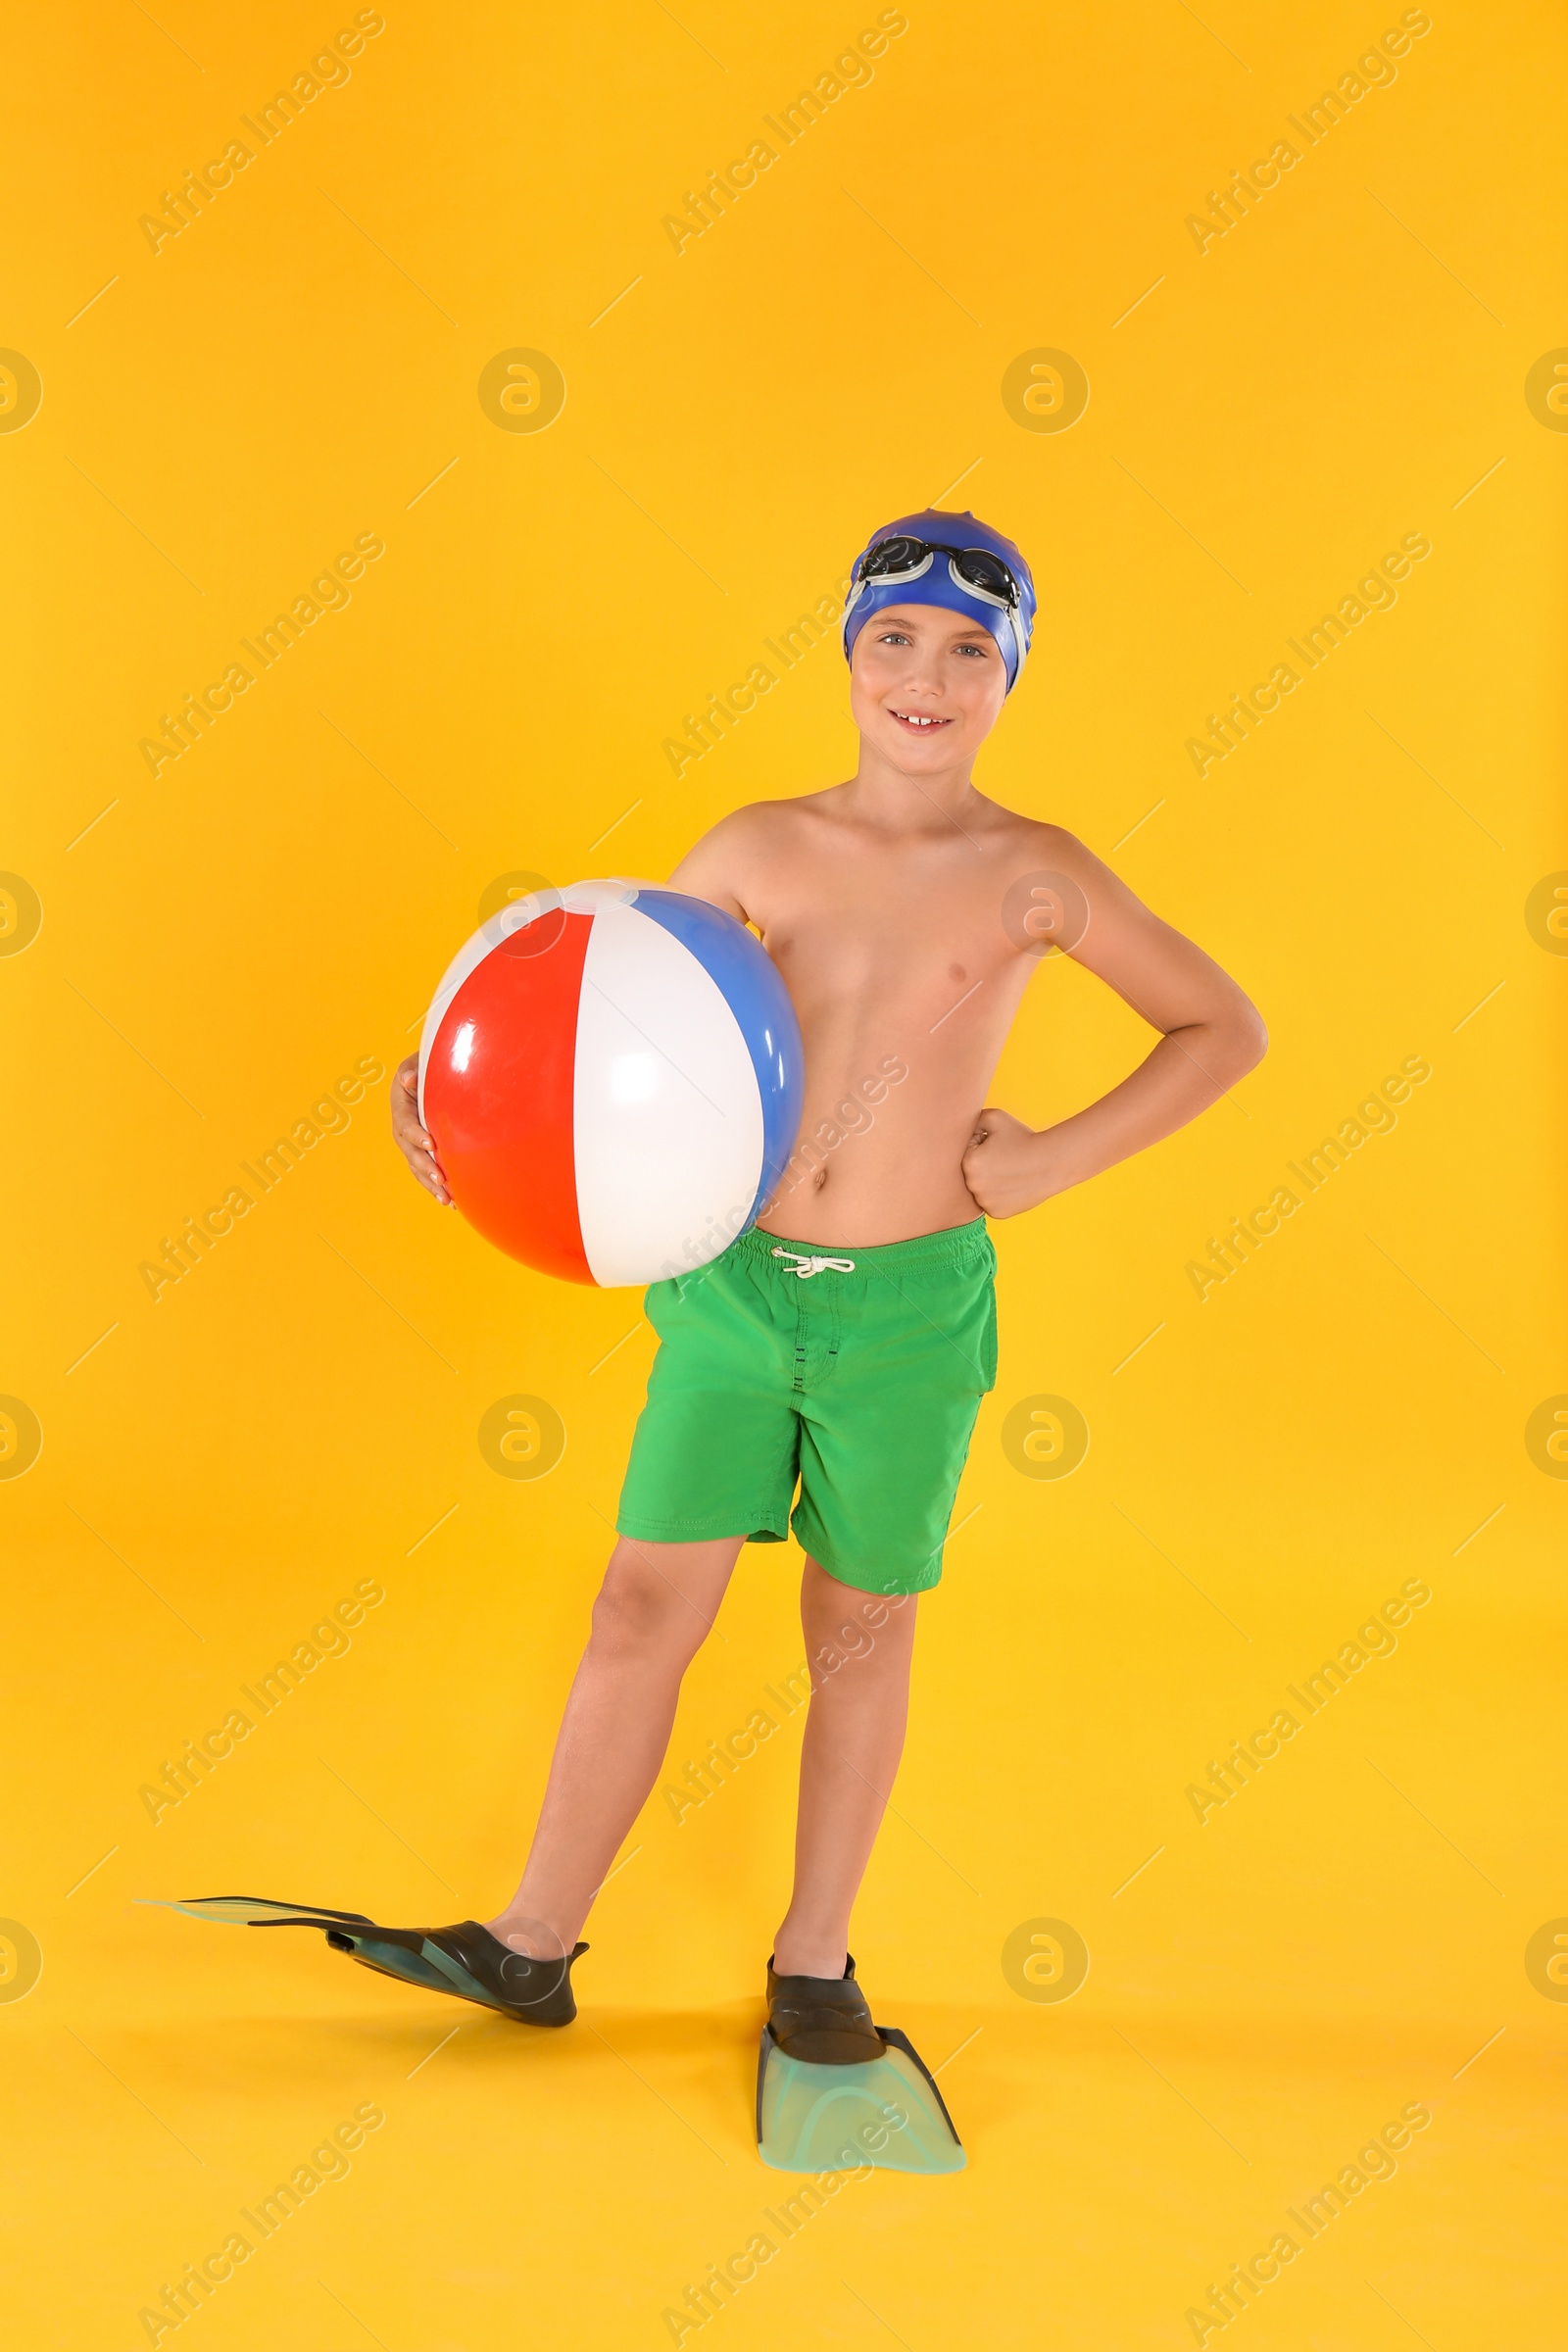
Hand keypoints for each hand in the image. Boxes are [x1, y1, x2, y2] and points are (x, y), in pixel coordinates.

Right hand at [391, 1054, 450, 1204]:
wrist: (434, 1075)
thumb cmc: (429, 1064)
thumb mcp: (419, 1060)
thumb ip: (412, 1069)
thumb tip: (408, 1079)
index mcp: (401, 1104)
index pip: (405, 1123)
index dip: (416, 1135)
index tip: (431, 1144)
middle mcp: (403, 1127)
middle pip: (410, 1151)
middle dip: (425, 1167)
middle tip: (441, 1180)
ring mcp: (411, 1142)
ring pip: (417, 1167)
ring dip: (431, 1184)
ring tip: (448, 1200)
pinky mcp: (423, 1152)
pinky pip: (426, 1172)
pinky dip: (437, 1187)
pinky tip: (453, 1201)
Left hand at [961, 1106, 1052, 1218]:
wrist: (1051, 1162)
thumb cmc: (1023, 1138)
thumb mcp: (995, 1117)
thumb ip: (971, 1118)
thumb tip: (957, 1124)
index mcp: (968, 1162)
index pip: (967, 1151)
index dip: (984, 1144)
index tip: (1000, 1145)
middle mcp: (973, 1186)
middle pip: (972, 1171)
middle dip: (984, 1163)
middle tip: (1006, 1158)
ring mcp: (984, 1202)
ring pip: (980, 1188)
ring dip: (989, 1181)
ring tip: (1010, 1172)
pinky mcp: (996, 1213)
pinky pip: (990, 1202)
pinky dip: (999, 1196)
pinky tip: (1012, 1185)